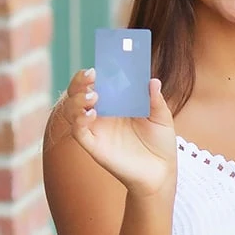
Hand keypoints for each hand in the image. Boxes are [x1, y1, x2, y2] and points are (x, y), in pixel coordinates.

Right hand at [49, 68, 176, 198]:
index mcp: (117, 103)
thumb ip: (155, 100)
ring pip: (72, 110)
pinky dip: (79, 120)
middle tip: (91, 74)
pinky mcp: (93, 146)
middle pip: (79, 93)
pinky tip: (91, 113)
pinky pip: (79, 131)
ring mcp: (96, 129)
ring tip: (93, 95)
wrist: (160, 172)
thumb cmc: (160, 143)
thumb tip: (152, 80)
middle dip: (80, 81)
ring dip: (77, 99)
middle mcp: (102, 114)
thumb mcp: (162, 118)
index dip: (96, 72)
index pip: (99, 83)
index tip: (100, 62)